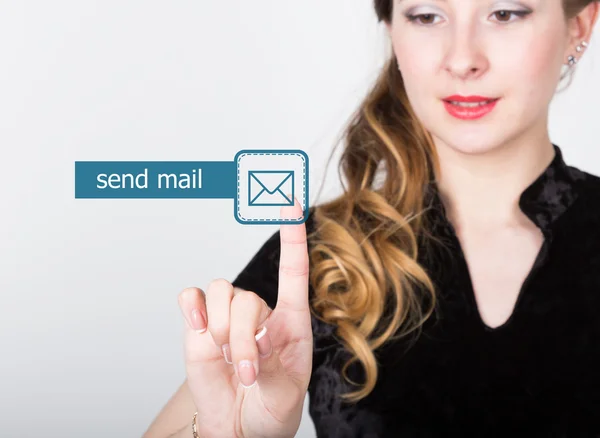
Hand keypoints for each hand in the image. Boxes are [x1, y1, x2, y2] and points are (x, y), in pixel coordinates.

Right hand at [178, 199, 312, 437]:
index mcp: (291, 321)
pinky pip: (191, 298)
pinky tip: (198, 330)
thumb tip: (252, 341)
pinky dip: (192, 308)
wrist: (241, 428)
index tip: (291, 205)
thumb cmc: (272, 408)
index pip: (293, 271)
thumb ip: (273, 365)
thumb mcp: (286, 393)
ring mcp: (227, 318)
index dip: (292, 237)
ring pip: (220, 294)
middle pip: (246, 297)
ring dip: (221, 331)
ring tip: (228, 362)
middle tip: (247, 371)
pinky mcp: (198, 327)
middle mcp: (260, 313)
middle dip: (242, 338)